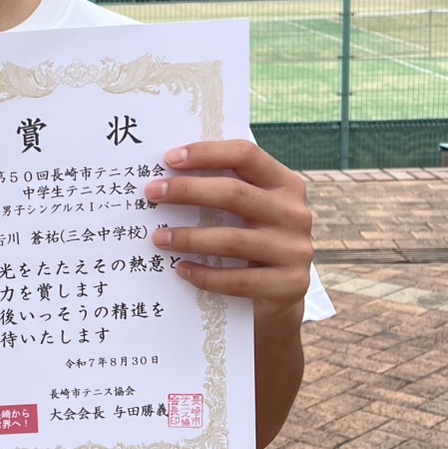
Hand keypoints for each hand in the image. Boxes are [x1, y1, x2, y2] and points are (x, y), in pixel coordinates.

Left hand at [145, 139, 311, 320]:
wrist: (281, 294)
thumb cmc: (252, 241)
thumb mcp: (247, 211)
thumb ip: (222, 190)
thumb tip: (166, 178)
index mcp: (285, 184)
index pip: (246, 155)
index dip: (206, 153)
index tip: (169, 159)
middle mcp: (294, 213)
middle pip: (234, 194)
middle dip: (187, 191)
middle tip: (152, 194)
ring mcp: (295, 250)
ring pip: (232, 240)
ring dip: (189, 238)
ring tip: (158, 239)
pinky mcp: (289, 285)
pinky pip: (237, 280)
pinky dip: (204, 276)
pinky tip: (181, 270)